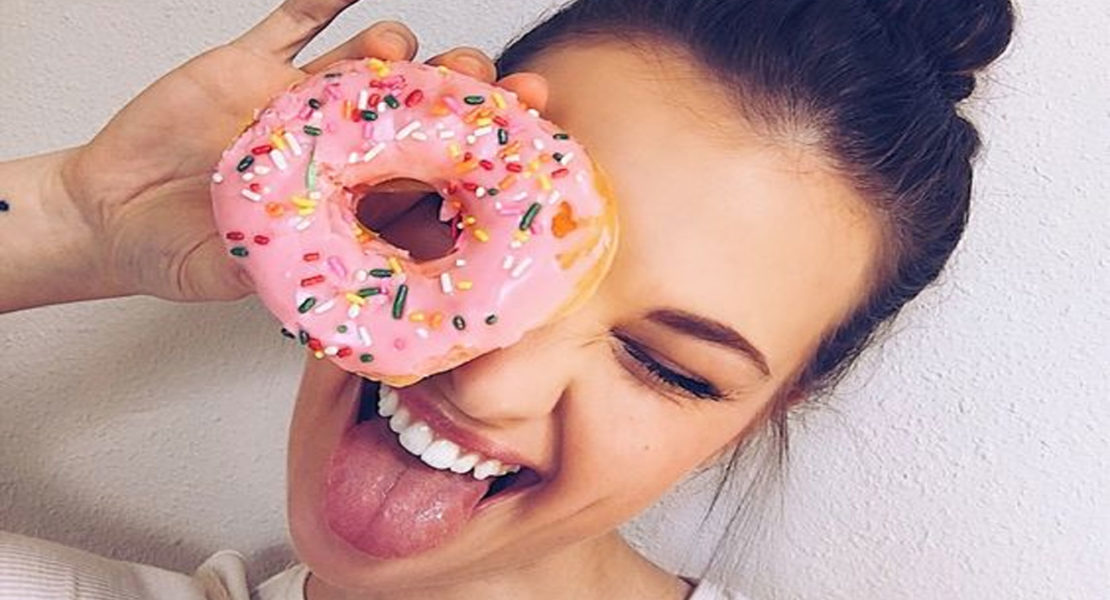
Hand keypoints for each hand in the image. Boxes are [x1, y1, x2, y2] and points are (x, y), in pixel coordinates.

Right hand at [58, 0, 547, 301]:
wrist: (108, 214)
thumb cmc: (179, 255)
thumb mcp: (238, 275)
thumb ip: (287, 273)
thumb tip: (349, 301)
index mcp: (349, 199)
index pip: (429, 176)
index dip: (478, 163)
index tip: (527, 149)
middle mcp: (336, 145)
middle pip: (415, 114)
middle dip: (461, 99)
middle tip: (502, 86)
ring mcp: (297, 100)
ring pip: (365, 67)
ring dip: (399, 54)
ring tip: (419, 52)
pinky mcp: (250, 65)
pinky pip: (291, 21)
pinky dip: (320, 0)